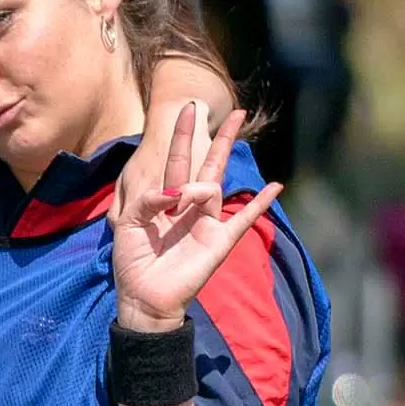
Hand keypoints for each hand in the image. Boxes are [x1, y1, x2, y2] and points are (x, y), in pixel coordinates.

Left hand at [108, 107, 280, 331]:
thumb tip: (177, 191)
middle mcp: (189, 206)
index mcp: (164, 200)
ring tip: (182, 206)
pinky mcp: (219, 240)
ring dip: (199, 189)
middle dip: (222, 138)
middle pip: (209, 164)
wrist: (144, 297)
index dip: (182, 134)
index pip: (177, 159)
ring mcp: (206, 221)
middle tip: (239, 112)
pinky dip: (261, 203)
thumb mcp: (128, 223)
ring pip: (212, 188)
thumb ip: (148, 199)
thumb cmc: (133, 261)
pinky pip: (244, 218)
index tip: (188, 108)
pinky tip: (276, 186)